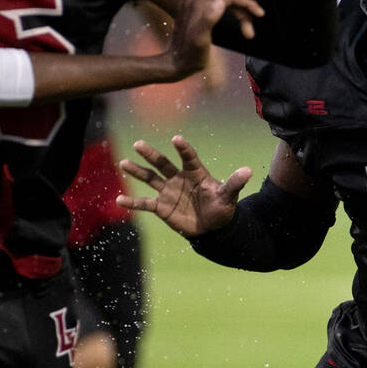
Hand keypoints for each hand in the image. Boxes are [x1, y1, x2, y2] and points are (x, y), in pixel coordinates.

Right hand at [117, 135, 251, 236]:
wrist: (212, 228)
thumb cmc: (221, 209)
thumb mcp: (228, 197)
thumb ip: (234, 183)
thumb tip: (248, 171)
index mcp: (195, 172)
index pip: (188, 157)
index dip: (183, 148)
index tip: (176, 139)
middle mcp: (178, 178)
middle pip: (162, 164)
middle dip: (150, 154)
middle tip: (138, 144)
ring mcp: (168, 191)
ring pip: (149, 178)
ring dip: (137, 171)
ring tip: (123, 163)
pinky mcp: (161, 206)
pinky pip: (144, 203)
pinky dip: (132, 202)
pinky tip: (119, 199)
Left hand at [166, 0, 263, 78]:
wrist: (173, 62)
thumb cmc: (191, 55)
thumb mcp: (200, 40)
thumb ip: (209, 19)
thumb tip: (222, 0)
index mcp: (201, 5)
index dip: (248, 3)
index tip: (260, 15)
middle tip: (254, 10)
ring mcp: (189, 1)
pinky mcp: (186, 7)